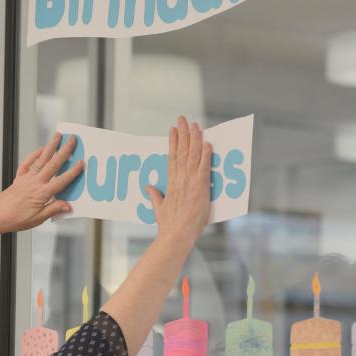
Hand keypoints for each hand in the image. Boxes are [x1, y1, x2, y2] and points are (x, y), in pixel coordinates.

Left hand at [0, 132, 84, 233]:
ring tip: (57, 136)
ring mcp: (26, 178)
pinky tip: (40, 149)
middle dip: (64, 151)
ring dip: (50, 147)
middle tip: (72, 140)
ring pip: (41, 159)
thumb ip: (53, 210)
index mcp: (42, 194)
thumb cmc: (15, 219)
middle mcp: (35, 183)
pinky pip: (27, 163)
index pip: (61, 181)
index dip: (72, 172)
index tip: (81, 163)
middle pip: (53, 164)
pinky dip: (34, 154)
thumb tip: (68, 206)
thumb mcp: (37, 219)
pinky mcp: (19, 178)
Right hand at [146, 117, 211, 246]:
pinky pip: (204, 168)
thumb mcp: (158, 209)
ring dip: (195, 139)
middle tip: (183, 119)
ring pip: (193, 156)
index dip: (173, 142)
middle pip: (182, 152)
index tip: (173, 130)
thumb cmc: (168, 226)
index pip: (172, 158)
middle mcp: (180, 180)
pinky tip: (207, 143)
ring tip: (195, 125)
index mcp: (171, 184)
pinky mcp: (201, 189)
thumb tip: (148, 187)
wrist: (175, 236)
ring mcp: (190, 183)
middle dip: (183, 134)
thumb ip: (154, 196)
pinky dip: (206, 155)